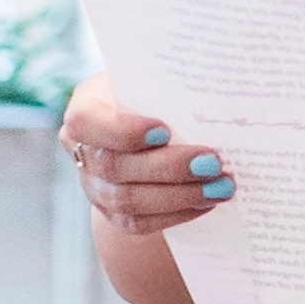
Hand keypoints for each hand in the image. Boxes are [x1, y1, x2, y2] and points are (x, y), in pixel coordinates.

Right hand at [62, 78, 235, 242]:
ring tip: (221, 187)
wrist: (147, 127)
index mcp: (86, 108)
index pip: (87, 122)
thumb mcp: (158, 80)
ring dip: (179, 195)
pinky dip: (176, 214)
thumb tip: (215, 93)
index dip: (122, 131)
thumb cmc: (158, 94)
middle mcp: (83, 150)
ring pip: (127, 201)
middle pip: (114, 167)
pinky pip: (138, 223)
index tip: (164, 130)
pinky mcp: (112, 212)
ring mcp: (94, 186)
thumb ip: (172, 87)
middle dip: (168, 168)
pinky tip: (207, 202)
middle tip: (213, 162)